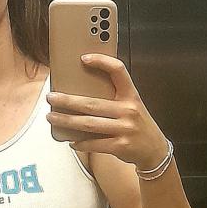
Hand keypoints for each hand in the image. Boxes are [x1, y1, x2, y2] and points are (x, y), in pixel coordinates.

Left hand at [46, 54, 169, 169]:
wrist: (155, 149)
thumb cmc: (137, 124)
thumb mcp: (132, 106)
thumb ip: (113, 98)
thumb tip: (80, 94)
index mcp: (131, 95)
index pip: (118, 71)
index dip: (102, 62)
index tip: (84, 58)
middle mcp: (128, 110)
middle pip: (92, 103)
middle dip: (68, 101)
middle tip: (51, 97)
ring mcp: (125, 129)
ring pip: (89, 124)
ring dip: (67, 121)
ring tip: (52, 117)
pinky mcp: (121, 146)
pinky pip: (95, 143)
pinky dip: (80, 142)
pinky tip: (70, 140)